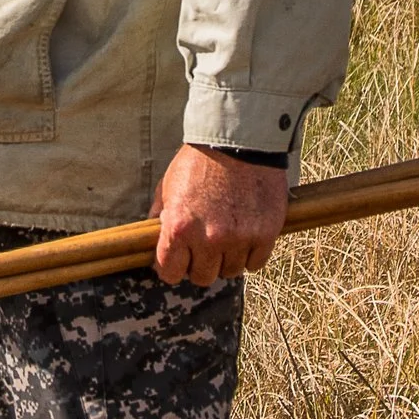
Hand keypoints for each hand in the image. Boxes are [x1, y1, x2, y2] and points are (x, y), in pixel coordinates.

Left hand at [150, 145, 288, 286]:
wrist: (240, 140)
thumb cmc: (200, 161)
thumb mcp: (168, 185)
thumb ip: (159, 216)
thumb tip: (154, 240)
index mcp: (179, 228)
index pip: (170, 273)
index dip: (171, 268)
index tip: (177, 260)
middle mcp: (209, 238)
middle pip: (202, 277)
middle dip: (200, 264)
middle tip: (204, 247)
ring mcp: (239, 238)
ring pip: (230, 271)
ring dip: (227, 259)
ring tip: (227, 238)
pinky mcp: (265, 234)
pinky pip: (255, 263)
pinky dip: (250, 254)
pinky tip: (245, 237)